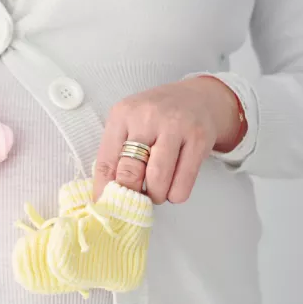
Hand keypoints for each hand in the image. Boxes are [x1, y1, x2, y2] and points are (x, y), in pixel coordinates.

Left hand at [93, 76, 245, 203]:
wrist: (198, 97)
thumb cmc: (156, 117)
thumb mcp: (129, 124)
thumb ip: (115, 153)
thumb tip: (103, 194)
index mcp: (123, 114)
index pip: (105, 161)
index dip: (104, 190)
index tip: (105, 206)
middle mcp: (148, 117)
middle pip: (130, 172)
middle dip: (129, 195)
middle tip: (132, 203)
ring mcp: (176, 127)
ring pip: (157, 181)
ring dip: (155, 196)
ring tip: (155, 192)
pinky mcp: (199, 139)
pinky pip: (182, 184)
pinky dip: (175, 195)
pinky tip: (173, 186)